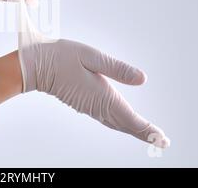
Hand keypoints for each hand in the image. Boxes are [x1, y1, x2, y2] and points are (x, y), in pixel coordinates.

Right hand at [19, 38, 169, 147]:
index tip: (162, 139)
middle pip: (125, 125)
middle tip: (162, 141)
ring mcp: (89, 106)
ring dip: (133, 129)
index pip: (130, 119)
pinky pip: (106, 118)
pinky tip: (124, 122)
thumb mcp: (91, 57)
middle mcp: (97, 105)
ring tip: (148, 133)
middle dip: (144, 133)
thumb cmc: (61, 57)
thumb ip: (117, 69)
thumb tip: (142, 79)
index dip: (147, 129)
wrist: (35, 66)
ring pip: (116, 123)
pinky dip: (120, 123)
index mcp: (102, 95)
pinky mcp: (83, 103)